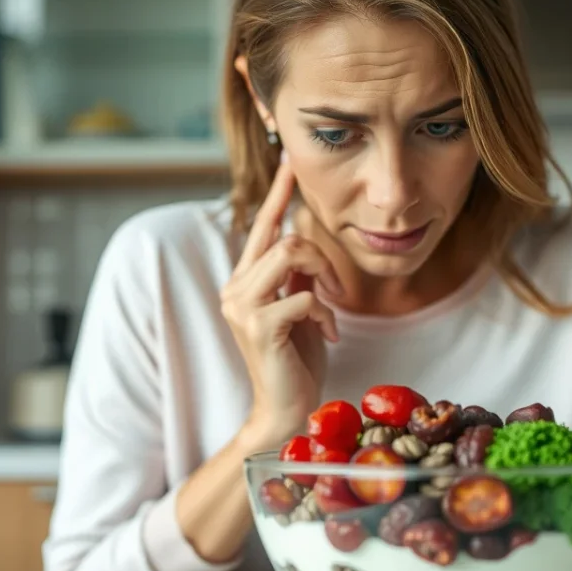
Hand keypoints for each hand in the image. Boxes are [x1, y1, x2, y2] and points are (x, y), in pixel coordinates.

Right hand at [221, 155, 343, 447]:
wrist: (285, 410)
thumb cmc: (295, 362)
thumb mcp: (300, 309)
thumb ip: (298, 277)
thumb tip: (310, 245)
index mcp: (244, 280)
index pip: (261, 226)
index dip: (278, 192)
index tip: (290, 160)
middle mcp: (235, 288)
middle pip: (285, 238)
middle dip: (322, 258)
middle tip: (336, 289)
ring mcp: (242, 306)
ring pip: (290, 255)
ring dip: (323, 279)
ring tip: (330, 308)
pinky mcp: (257, 326)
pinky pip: (304, 296)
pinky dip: (325, 314)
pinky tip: (327, 335)